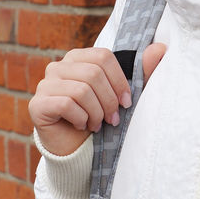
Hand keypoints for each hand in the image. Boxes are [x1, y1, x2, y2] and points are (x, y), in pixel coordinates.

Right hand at [30, 43, 167, 155]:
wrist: (77, 150)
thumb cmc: (100, 118)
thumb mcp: (123, 96)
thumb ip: (141, 72)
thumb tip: (162, 48)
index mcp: (78, 58)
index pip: (103, 56)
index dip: (119, 80)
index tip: (127, 102)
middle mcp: (58, 66)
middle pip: (93, 73)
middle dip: (109, 100)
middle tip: (113, 119)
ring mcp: (45, 84)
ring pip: (81, 90)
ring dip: (96, 112)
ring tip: (98, 125)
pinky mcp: (38, 104)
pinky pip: (65, 104)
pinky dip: (80, 118)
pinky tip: (82, 126)